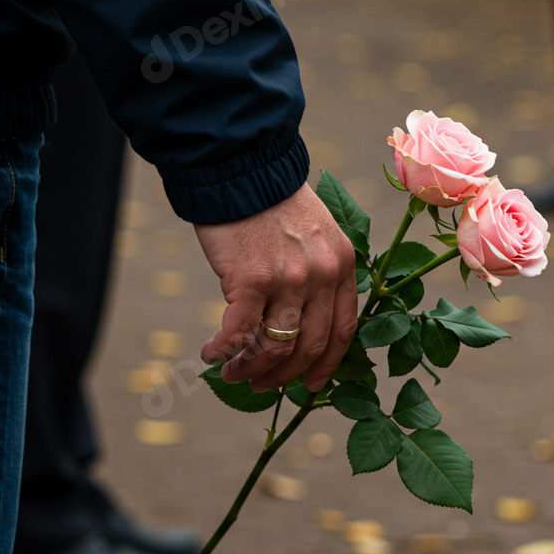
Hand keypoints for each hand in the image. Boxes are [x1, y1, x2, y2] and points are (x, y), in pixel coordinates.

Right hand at [196, 183, 356, 393]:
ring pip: (275, 346)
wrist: (241, 168)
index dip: (326, 364)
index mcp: (343, 265)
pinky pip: (240, 332)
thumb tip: (298, 321)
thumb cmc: (271, 202)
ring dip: (251, 368)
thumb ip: (318, 273)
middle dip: (283, 375)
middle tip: (262, 385)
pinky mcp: (252, 280)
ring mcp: (289, 279)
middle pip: (309, 346)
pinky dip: (223, 351)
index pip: (343, 331)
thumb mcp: (316, 234)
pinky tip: (210, 355)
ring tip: (232, 373)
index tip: (310, 383)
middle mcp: (323, 275)